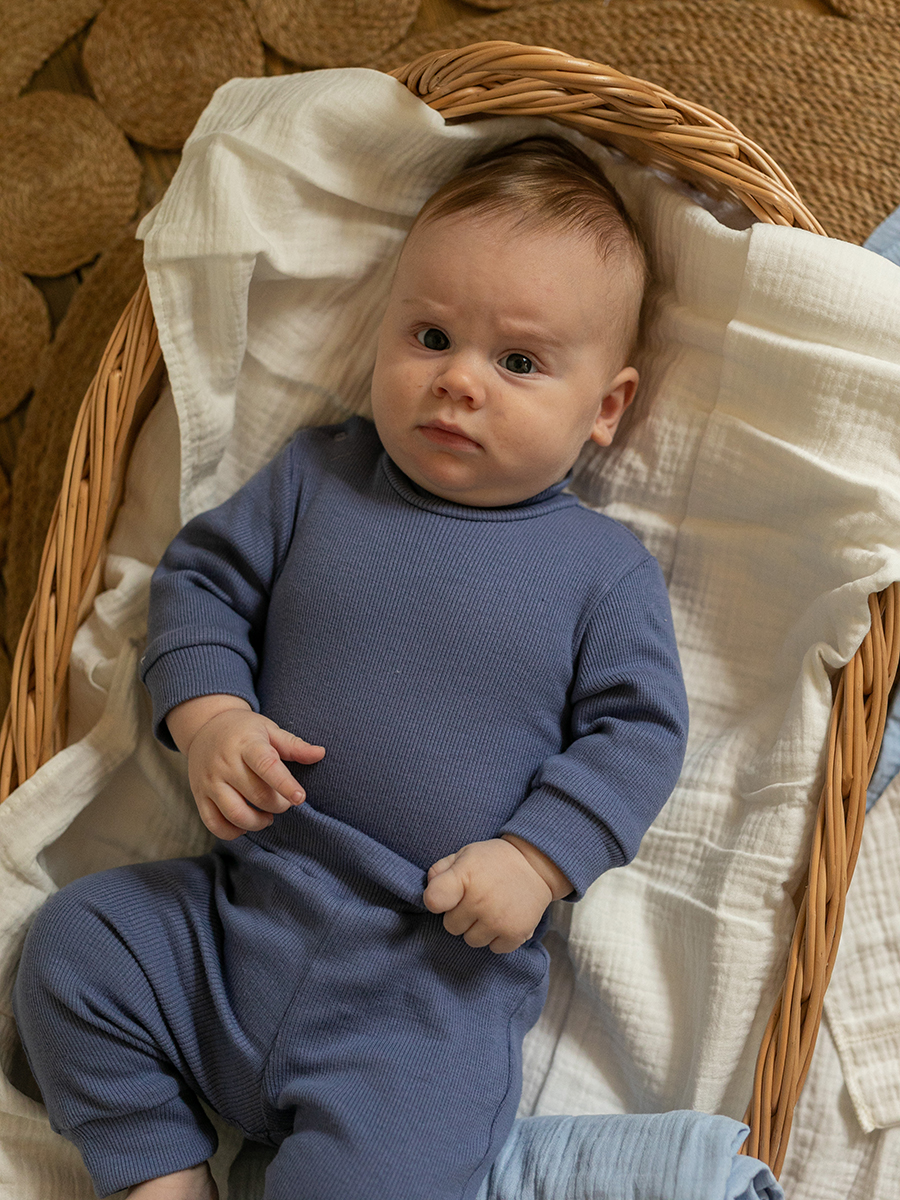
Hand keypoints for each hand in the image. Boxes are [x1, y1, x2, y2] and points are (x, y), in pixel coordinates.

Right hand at [170, 697, 324, 839]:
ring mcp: (209, 781)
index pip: (266, 765)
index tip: (300, 797)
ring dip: (258, 822)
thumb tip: (320, 754)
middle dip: (278, 805)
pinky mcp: (199, 796)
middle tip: (285, 802)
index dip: (285, 784)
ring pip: (235, 813)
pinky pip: (214, 824)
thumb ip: (294, 745)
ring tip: (268, 817)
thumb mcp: (269, 730)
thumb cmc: (245, 730)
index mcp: (246, 743)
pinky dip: (232, 832)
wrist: (205, 727)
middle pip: (256, 794)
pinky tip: (246, 824)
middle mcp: (225, 763)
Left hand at [422, 837, 567, 954]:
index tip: (446, 897)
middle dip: (461, 915)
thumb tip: (429, 889)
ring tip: (491, 909)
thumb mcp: (465, 855)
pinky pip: (494, 948)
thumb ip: (441, 870)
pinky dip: (498, 937)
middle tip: (477, 900)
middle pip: (451, 926)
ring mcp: (498, 920)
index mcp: (465, 876)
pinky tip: (504, 919)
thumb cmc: (494, 861)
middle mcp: (480, 900)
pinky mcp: (515, 934)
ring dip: (479, 929)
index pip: (434, 900)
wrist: (536, 865)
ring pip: (471, 941)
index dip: (436, 901)